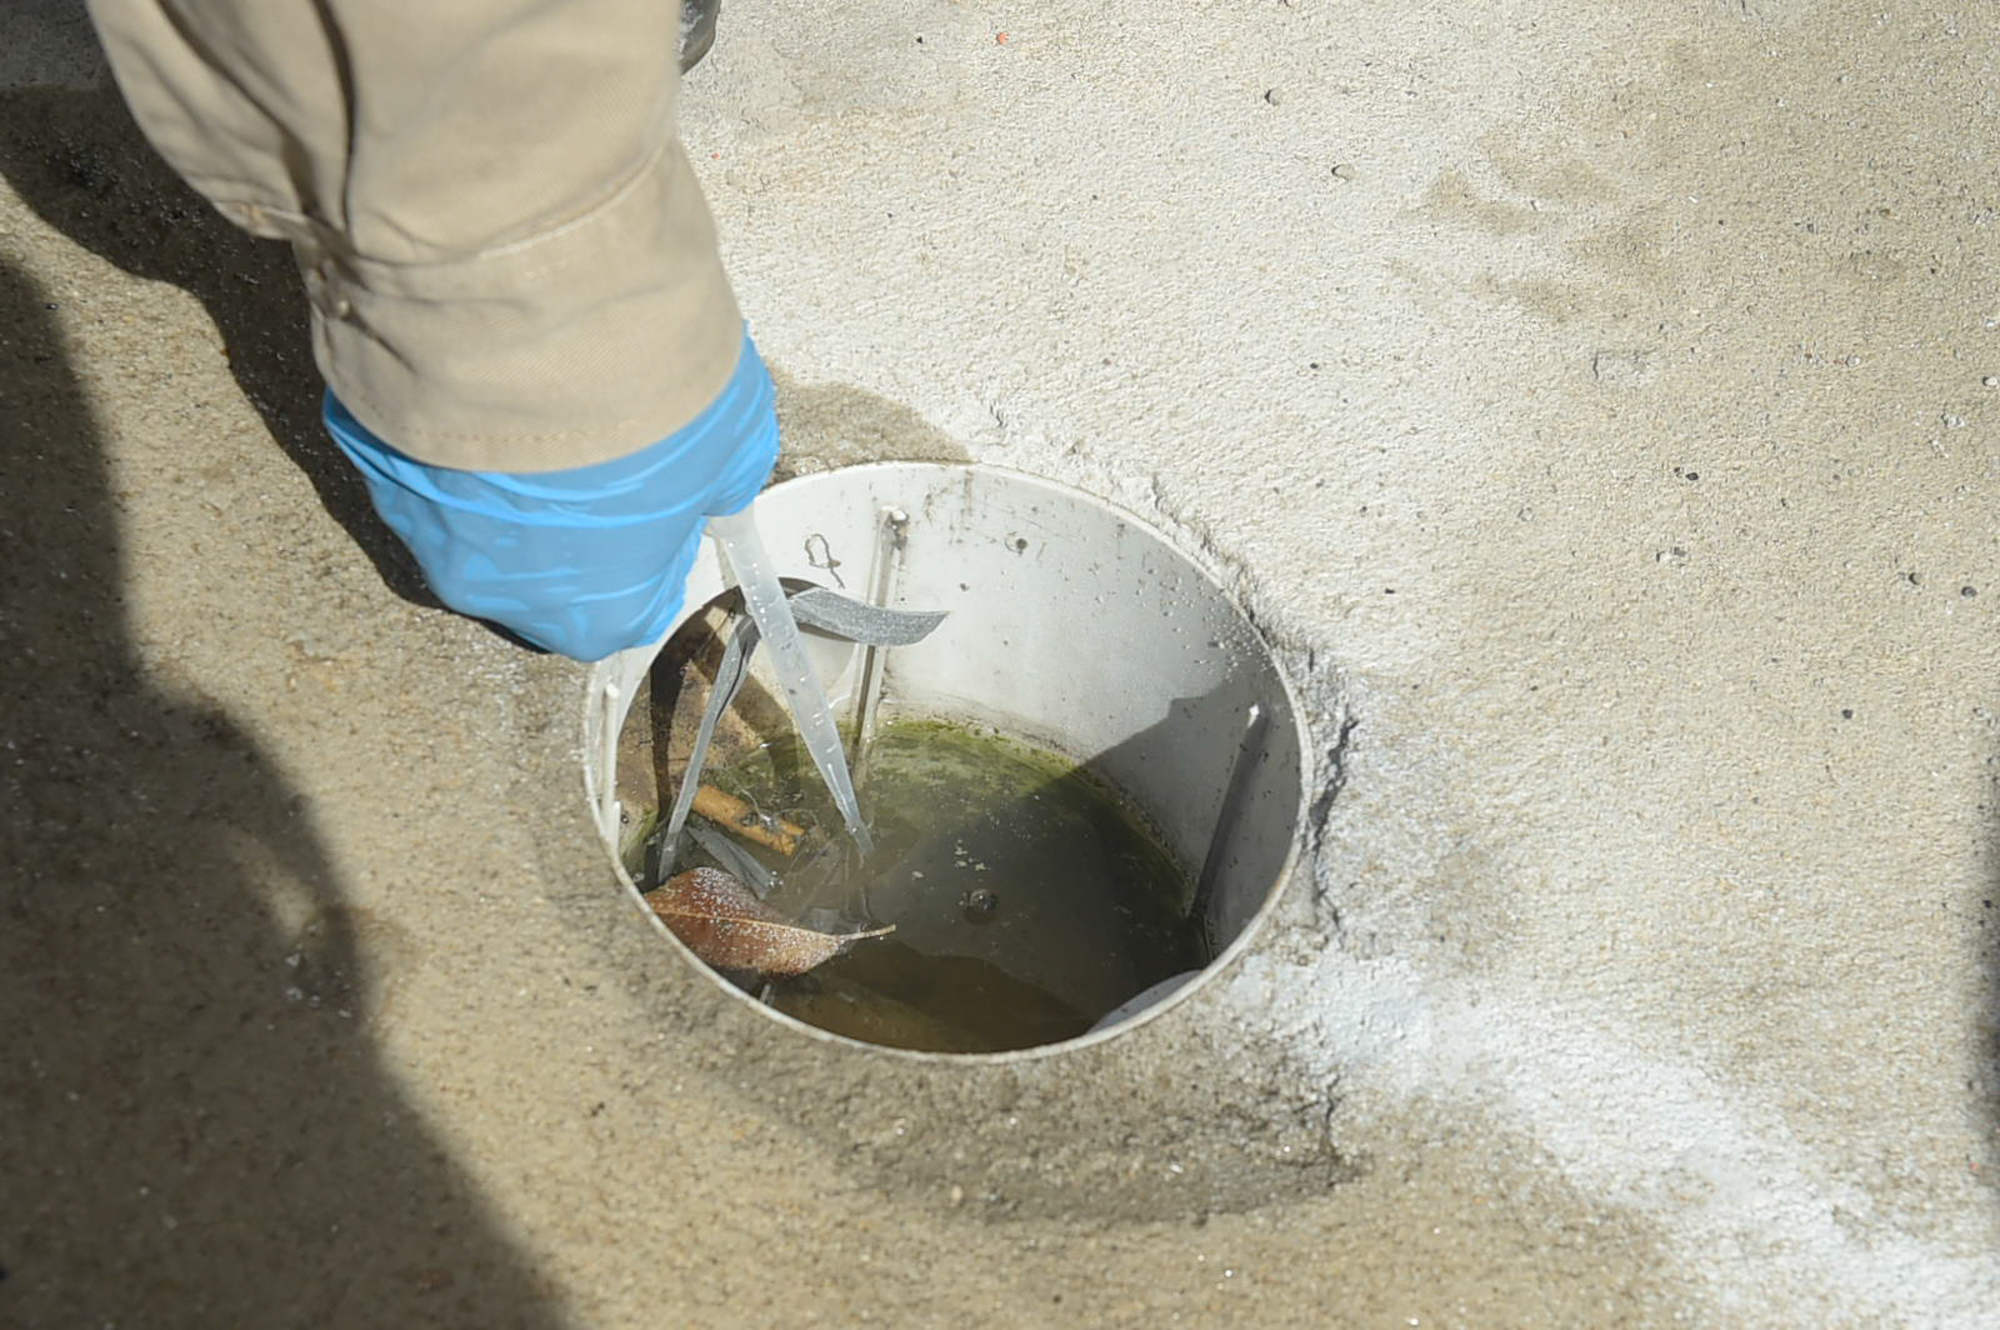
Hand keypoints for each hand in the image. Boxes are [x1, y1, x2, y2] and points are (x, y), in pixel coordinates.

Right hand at [324, 330, 778, 659]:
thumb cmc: (646, 395)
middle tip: (597, 447)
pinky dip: (447, 424)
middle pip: (539, 570)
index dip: (650, 555)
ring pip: (469, 513)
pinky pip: (416, 449)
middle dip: (568, 519)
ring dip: (500, 474)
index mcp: (588, 611)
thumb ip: (722, 479)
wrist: (531, 305)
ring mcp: (418, 523)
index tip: (663, 504)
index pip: (627, 611)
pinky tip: (483, 372)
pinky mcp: (367, 451)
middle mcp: (493, 590)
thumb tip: (722, 484)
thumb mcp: (731, 441)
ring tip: (537, 403)